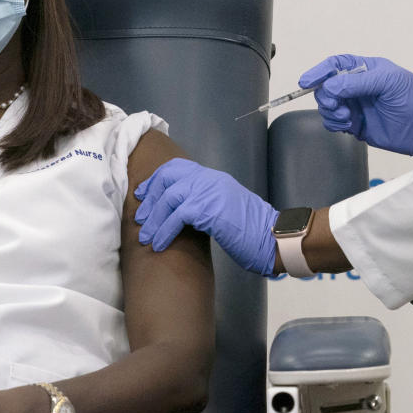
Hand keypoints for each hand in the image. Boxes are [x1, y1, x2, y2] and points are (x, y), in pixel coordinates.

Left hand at [135, 158, 277, 274]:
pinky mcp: (209, 209)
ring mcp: (209, 192)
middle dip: (150, 198)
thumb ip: (205, 204)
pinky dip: (164, 231)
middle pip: (168, 177)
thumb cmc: (252, 231)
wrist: (272, 238)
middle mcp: (209, 180)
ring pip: (169, 197)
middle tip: (140, 218)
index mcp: (213, 178)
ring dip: (153, 220)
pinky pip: (177, 216)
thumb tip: (182, 213)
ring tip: (146, 237)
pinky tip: (159, 244)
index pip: (176, 168)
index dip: (155, 181)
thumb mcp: (225, 209)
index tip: (142, 195)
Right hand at [300, 54, 412, 159]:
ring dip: (330, 111)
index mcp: (367, 70)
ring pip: (328, 105)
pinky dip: (334, 124)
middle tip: (336, 105)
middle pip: (327, 86)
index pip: (336, 65)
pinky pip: (334, 122)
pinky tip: (347, 125)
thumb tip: (330, 86)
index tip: (306, 81)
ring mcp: (357, 106)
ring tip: (346, 118)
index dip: (319, 72)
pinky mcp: (357, 125)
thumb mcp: (389, 83)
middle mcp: (359, 87)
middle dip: (325, 95)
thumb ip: (358, 83)